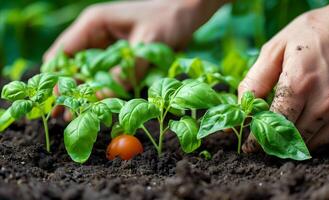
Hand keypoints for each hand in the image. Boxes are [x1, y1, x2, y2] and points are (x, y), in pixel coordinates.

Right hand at [46, 0, 227, 120]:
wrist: (188, 14)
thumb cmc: (168, 20)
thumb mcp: (147, 45)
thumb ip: (126, 72)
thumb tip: (101, 99)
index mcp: (94, 24)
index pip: (64, 51)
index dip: (58, 77)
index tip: (57, 101)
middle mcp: (96, 35)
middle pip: (72, 65)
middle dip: (68, 90)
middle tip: (61, 116)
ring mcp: (107, 47)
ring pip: (87, 73)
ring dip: (82, 93)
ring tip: (75, 116)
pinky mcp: (119, 57)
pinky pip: (105, 76)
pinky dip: (101, 90)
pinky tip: (97, 106)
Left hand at [239, 0, 328, 151]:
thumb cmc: (313, 33)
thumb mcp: (277, 49)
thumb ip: (256, 80)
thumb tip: (240, 107)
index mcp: (300, 83)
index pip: (273, 125)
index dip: (257, 140)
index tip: (249, 147)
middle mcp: (326, 102)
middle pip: (292, 140)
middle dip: (274, 143)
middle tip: (263, 140)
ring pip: (312, 145)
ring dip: (295, 143)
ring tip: (284, 133)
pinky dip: (316, 138)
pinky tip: (308, 124)